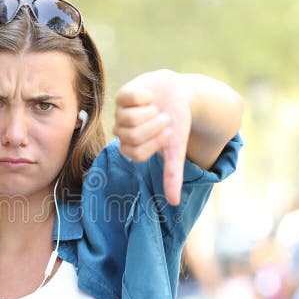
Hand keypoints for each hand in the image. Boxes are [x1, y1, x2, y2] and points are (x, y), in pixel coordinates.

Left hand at [113, 69, 193, 204]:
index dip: (155, 142)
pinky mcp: (122, 95)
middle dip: (153, 126)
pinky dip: (145, 96)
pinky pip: (129, 97)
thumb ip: (172, 174)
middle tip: (164, 119)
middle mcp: (122, 133)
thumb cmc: (177, 124)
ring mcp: (119, 114)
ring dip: (150, 111)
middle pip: (131, 135)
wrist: (179, 95)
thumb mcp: (176, 150)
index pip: (136, 153)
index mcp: (132, 148)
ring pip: (128, 117)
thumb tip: (174, 203)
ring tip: (157, 107)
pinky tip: (150, 96)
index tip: (168, 134)